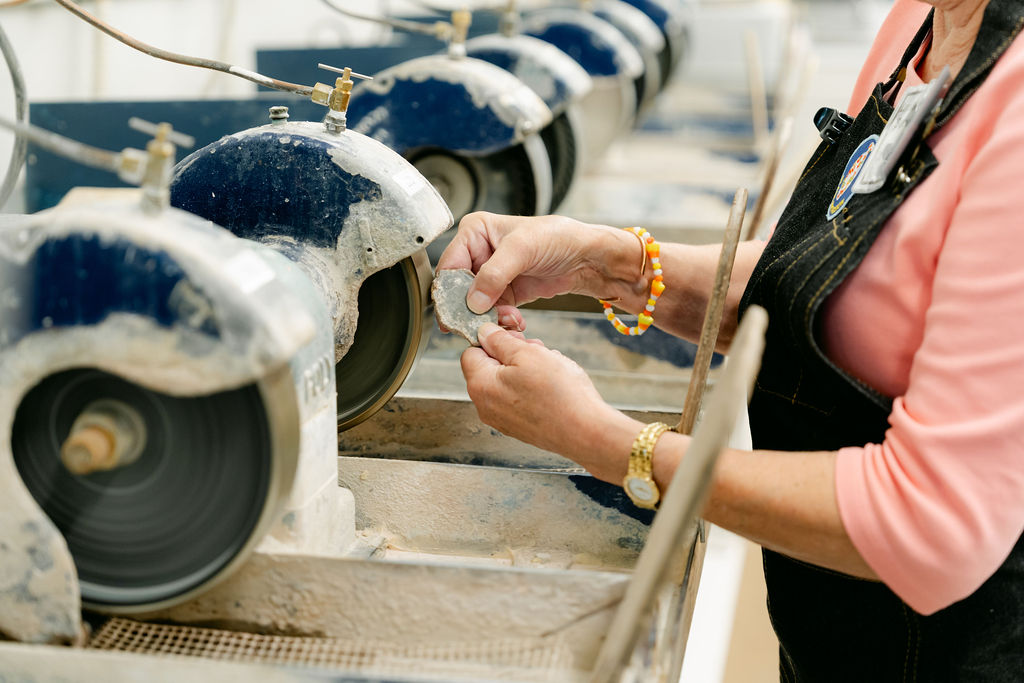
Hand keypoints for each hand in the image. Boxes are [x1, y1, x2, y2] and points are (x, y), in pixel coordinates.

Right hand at [437, 212, 634, 318]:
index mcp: (475, 232)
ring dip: (488, 317)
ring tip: (508, 318)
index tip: (455, 313)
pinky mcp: (504, 293)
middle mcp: (478, 253)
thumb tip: (472, 301)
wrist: (586, 257)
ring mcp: (490, 275)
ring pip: (474, 305)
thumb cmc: (558, 238)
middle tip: (481, 323)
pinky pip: (492, 312)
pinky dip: (501, 320)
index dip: (449, 291)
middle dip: (471, 308)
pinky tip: (515, 320)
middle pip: (458, 288)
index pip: (449, 265)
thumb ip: (494, 274)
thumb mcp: (523, 249)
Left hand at [462, 323, 638, 477]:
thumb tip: (484, 332)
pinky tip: (552, 387)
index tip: (514, 337)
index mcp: (481, 386)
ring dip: (525, 369)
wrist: (585, 432)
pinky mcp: (520, 428)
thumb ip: (500, 340)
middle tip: (536, 351)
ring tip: (549, 369)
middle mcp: (486, 406)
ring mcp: (502, 420)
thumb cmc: (558, 393)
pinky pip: (519, 398)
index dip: (492, 340)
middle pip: (489, 367)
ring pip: (506, 382)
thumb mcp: (527, 353)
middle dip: (512, 354)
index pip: (471, 352)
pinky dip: (532, 388)